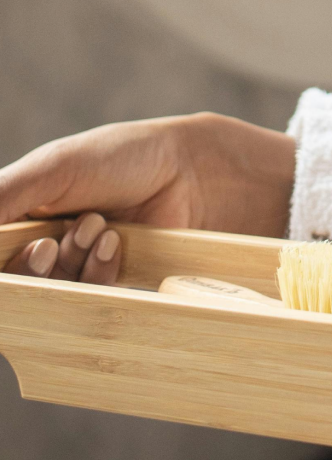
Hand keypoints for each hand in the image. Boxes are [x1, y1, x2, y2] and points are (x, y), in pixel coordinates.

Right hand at [0, 113, 294, 283]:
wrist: (186, 172)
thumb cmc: (117, 159)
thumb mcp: (52, 169)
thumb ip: (4, 196)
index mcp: (17, 216)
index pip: (0, 253)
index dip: (8, 260)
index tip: (31, 246)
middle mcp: (42, 245)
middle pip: (19, 282)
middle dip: (32, 267)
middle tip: (51, 243)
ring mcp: (79, 267)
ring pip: (54, 293)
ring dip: (72, 261)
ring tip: (98, 224)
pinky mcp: (113, 284)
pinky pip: (93, 300)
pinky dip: (99, 273)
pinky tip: (115, 242)